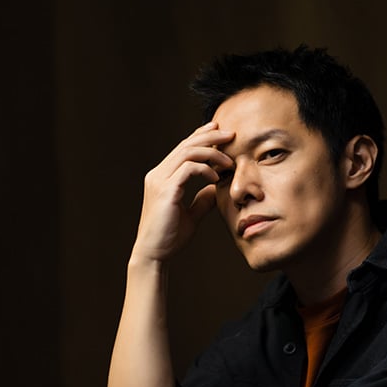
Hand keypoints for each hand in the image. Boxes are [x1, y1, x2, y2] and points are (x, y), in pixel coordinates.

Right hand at [131, 122, 233, 262]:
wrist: (154, 255)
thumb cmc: (170, 237)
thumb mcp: (191, 214)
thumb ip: (202, 199)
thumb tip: (215, 189)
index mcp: (162, 177)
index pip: (182, 148)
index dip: (201, 136)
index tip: (220, 132)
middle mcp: (158, 174)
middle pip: (186, 145)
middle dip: (210, 136)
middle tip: (231, 134)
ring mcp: (159, 181)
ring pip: (187, 152)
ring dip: (211, 152)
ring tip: (229, 161)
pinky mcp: (165, 190)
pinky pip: (187, 169)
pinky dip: (205, 169)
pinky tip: (217, 177)